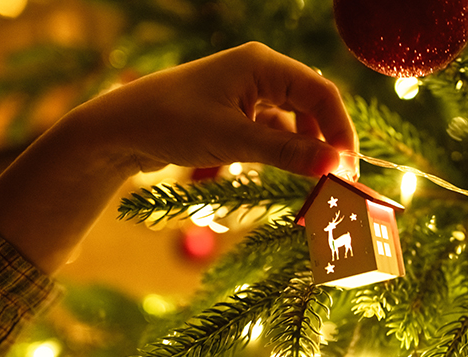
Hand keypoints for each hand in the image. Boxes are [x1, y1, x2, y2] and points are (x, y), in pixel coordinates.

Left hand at [76, 41, 357, 177]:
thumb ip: (287, 152)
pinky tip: (289, 171)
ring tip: (316, 180)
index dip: (341, 131)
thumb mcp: (233, 141)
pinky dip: (286, 150)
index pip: (322, 93)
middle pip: (314, 105)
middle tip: (339, 179)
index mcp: (262, 64)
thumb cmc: (171, 124)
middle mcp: (260, 72)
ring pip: (297, 119)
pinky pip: (277, 129)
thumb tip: (336, 165)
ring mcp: (249, 91)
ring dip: (308, 148)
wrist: (119, 130)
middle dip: (329, 141)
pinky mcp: (238, 112)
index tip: (348, 169)